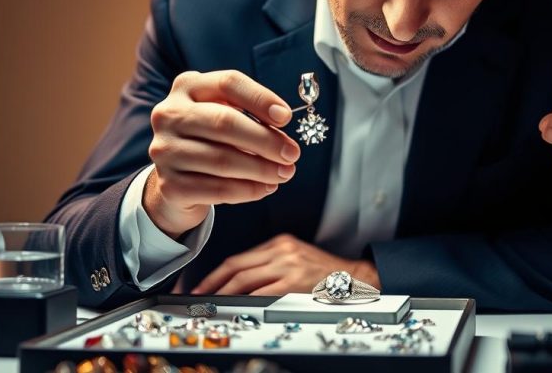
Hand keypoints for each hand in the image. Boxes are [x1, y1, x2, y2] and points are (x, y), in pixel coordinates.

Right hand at [144, 70, 301, 238]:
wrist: (178, 178)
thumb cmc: (212, 139)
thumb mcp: (228, 115)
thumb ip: (253, 117)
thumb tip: (282, 135)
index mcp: (188, 87)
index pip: (228, 83)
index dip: (260, 98)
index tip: (286, 117)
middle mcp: (169, 114)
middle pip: (224, 122)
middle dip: (265, 140)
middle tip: (292, 154)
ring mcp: (165, 150)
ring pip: (222, 159)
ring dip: (261, 169)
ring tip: (284, 173)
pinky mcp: (170, 185)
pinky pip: (217, 189)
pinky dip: (247, 190)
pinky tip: (265, 188)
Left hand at [191, 234, 380, 295]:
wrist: (355, 279)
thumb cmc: (325, 274)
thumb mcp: (296, 258)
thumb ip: (270, 265)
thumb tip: (238, 284)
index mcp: (280, 243)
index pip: (238, 258)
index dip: (215, 274)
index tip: (200, 285)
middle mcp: (282, 250)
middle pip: (236, 268)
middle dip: (212, 284)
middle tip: (196, 297)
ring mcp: (288, 265)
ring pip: (244, 280)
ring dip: (222, 294)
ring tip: (210, 305)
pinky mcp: (295, 281)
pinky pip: (261, 292)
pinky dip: (244, 301)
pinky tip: (235, 308)